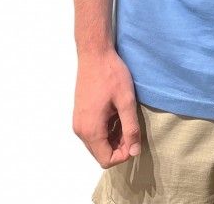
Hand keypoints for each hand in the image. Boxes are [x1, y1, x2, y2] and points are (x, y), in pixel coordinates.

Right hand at [72, 47, 143, 167]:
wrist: (94, 54)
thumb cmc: (111, 75)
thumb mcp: (126, 101)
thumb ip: (131, 128)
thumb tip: (135, 151)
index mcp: (91, 129)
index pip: (106, 159)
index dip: (124, 154)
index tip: (135, 137)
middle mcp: (80, 130)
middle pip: (101, 153)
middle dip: (119, 146)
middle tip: (132, 127)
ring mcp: (78, 122)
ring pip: (97, 144)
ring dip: (113, 138)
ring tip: (125, 118)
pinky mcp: (80, 115)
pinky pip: (93, 133)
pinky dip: (106, 130)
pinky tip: (115, 114)